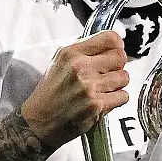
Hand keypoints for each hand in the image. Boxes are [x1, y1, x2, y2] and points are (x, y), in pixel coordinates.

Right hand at [20, 31, 129, 147]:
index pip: (110, 38)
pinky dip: (117, 99)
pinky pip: (123, 96)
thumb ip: (84, 51)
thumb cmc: (50, 92)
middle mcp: (80, 67)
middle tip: (108, 73)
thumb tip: (112, 45)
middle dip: (117, 65)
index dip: (117, 45)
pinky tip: (103, 100)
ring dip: (117, 84)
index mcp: (71, 53)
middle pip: (120, 57)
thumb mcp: (59, 62)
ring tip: (104, 88)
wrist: (37, 122)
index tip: (114, 52)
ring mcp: (89, 87)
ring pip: (124, 77)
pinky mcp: (97, 106)